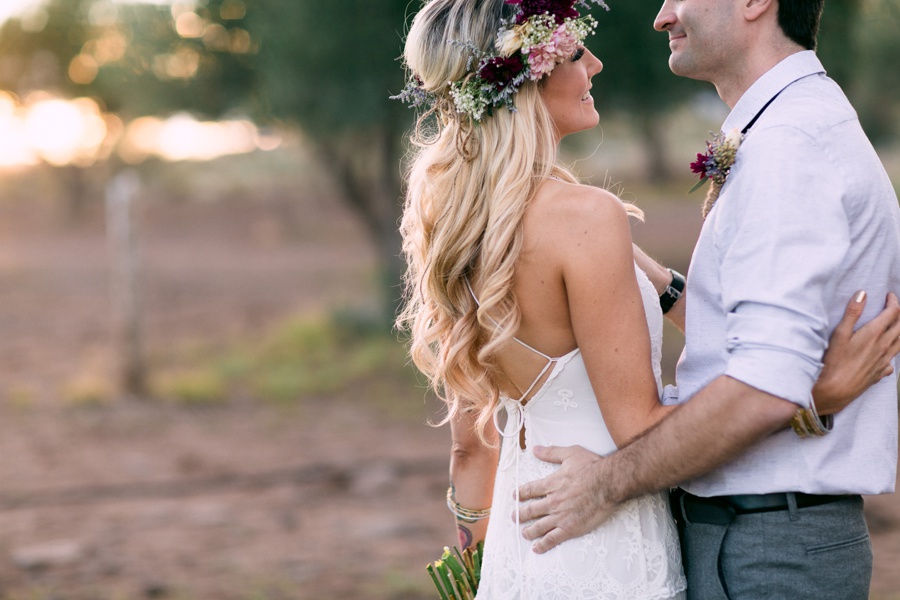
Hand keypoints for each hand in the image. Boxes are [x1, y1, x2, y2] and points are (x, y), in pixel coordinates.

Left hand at [516, 445, 616, 553]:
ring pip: (538, 526)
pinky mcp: (569, 528)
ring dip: (529, 531)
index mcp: (551, 484)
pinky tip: (536, 548)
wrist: (608, 483)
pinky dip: (543, 544)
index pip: (530, 490)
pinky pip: (552, 539)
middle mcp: (552, 501)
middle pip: (531, 510)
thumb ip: (551, 452)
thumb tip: (535, 449)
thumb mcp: (570, 454)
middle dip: (521, 514)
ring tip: (524, 533)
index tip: (515, 496)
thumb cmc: (592, 467)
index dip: (520, 493)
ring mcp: (559, 516)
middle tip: (514, 517)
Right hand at [813, 291, 899, 414]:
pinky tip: (887, 354)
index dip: (893, 302)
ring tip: (897, 326)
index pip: (892, 313)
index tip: (890, 295)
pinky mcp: (879, 373)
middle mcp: (883, 347)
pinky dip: (893, 353)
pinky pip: (892, 361)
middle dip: (899, 315)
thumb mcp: (839, 334)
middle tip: (895, 307)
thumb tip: (862, 294)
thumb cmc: (834, 361)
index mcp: (874, 334)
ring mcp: (883, 361)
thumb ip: (852, 313)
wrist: (835, 389)